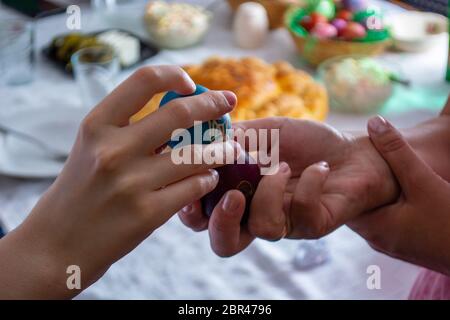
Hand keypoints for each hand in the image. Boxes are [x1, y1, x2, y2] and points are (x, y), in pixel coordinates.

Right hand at [0, 66, 237, 297]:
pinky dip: (208, 179)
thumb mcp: (91, 148)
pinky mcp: (147, 214)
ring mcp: (131, 183)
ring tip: (228, 148)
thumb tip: (181, 108)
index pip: (144, 80)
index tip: (191, 83)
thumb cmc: (80, 190)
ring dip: (220, 149)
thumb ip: (128, 127)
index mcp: (96, 126)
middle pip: (180, 113)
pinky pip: (196, 187)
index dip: (174, 74)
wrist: (57, 245)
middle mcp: (113, 150)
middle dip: (212, 104)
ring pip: (197, 154)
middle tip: (229, 102)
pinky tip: (207, 178)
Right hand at [179, 117, 398, 255]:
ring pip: (264, 229)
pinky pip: (301, 214)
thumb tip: (202, 138)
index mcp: (240, 194)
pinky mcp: (314, 224)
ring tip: (283, 166)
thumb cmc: (307, 142)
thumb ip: (236, 138)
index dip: (191, 211)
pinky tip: (319, 168)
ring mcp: (287, 223)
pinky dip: (308, 184)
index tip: (191, 186)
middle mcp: (258, 214)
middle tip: (232, 196)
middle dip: (221, 223)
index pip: (205, 216)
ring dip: (270, 192)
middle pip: (225, 243)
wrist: (353, 150)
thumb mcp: (266, 131)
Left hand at [349, 116, 449, 275]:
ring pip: (371, 211)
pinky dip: (384, 202)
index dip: (337, 179)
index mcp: (373, 227)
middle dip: (354, 183)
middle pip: (355, 205)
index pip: (342, 201)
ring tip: (366, 168)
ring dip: (370, 193)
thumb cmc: (449, 220)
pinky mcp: (405, 243)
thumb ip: (397, 151)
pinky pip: (385, 218)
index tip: (333, 158)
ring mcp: (391, 243)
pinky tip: (390, 186)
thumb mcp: (422, 180)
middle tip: (348, 159)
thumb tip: (373, 121)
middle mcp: (376, 238)